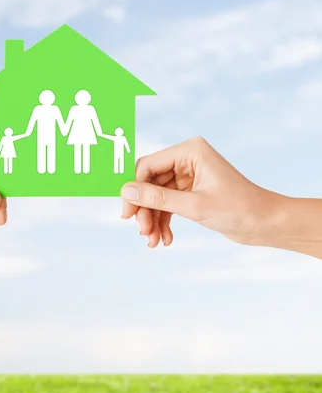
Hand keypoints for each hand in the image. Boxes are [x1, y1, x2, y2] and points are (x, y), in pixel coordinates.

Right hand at [121, 137, 281, 249]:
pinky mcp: (191, 191)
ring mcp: (188, 175)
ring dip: (153, 219)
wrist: (266, 224)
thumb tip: (126, 192)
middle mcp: (187, 159)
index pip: (148, 166)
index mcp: (190, 151)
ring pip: (157, 196)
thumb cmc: (239, 209)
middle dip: (145, 209)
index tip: (128, 214)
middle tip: (142, 231)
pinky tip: (165, 239)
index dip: (134, 189)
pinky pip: (168, 204)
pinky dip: (164, 221)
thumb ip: (158, 199)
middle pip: (149, 182)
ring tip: (153, 241)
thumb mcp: (194, 206)